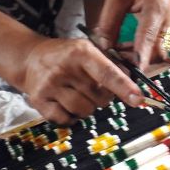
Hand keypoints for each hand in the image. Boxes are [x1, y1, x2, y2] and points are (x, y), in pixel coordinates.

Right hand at [18, 37, 143, 124]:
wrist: (30, 58)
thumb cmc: (66, 56)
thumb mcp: (88, 50)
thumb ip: (113, 62)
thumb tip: (136, 75)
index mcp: (81, 52)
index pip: (107, 73)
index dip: (125, 87)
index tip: (138, 99)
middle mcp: (65, 68)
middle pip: (99, 97)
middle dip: (102, 97)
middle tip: (92, 87)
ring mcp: (50, 85)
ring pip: (84, 111)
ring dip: (87, 108)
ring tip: (78, 94)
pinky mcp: (39, 101)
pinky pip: (66, 120)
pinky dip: (71, 117)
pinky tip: (66, 104)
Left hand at [96, 0, 169, 70]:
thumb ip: (109, 21)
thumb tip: (102, 46)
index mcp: (156, 6)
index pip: (148, 36)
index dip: (141, 56)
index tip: (133, 72)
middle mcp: (169, 20)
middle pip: (157, 51)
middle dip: (136, 61)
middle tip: (113, 61)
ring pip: (158, 53)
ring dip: (138, 58)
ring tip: (116, 54)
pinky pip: (158, 48)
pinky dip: (143, 52)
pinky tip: (126, 48)